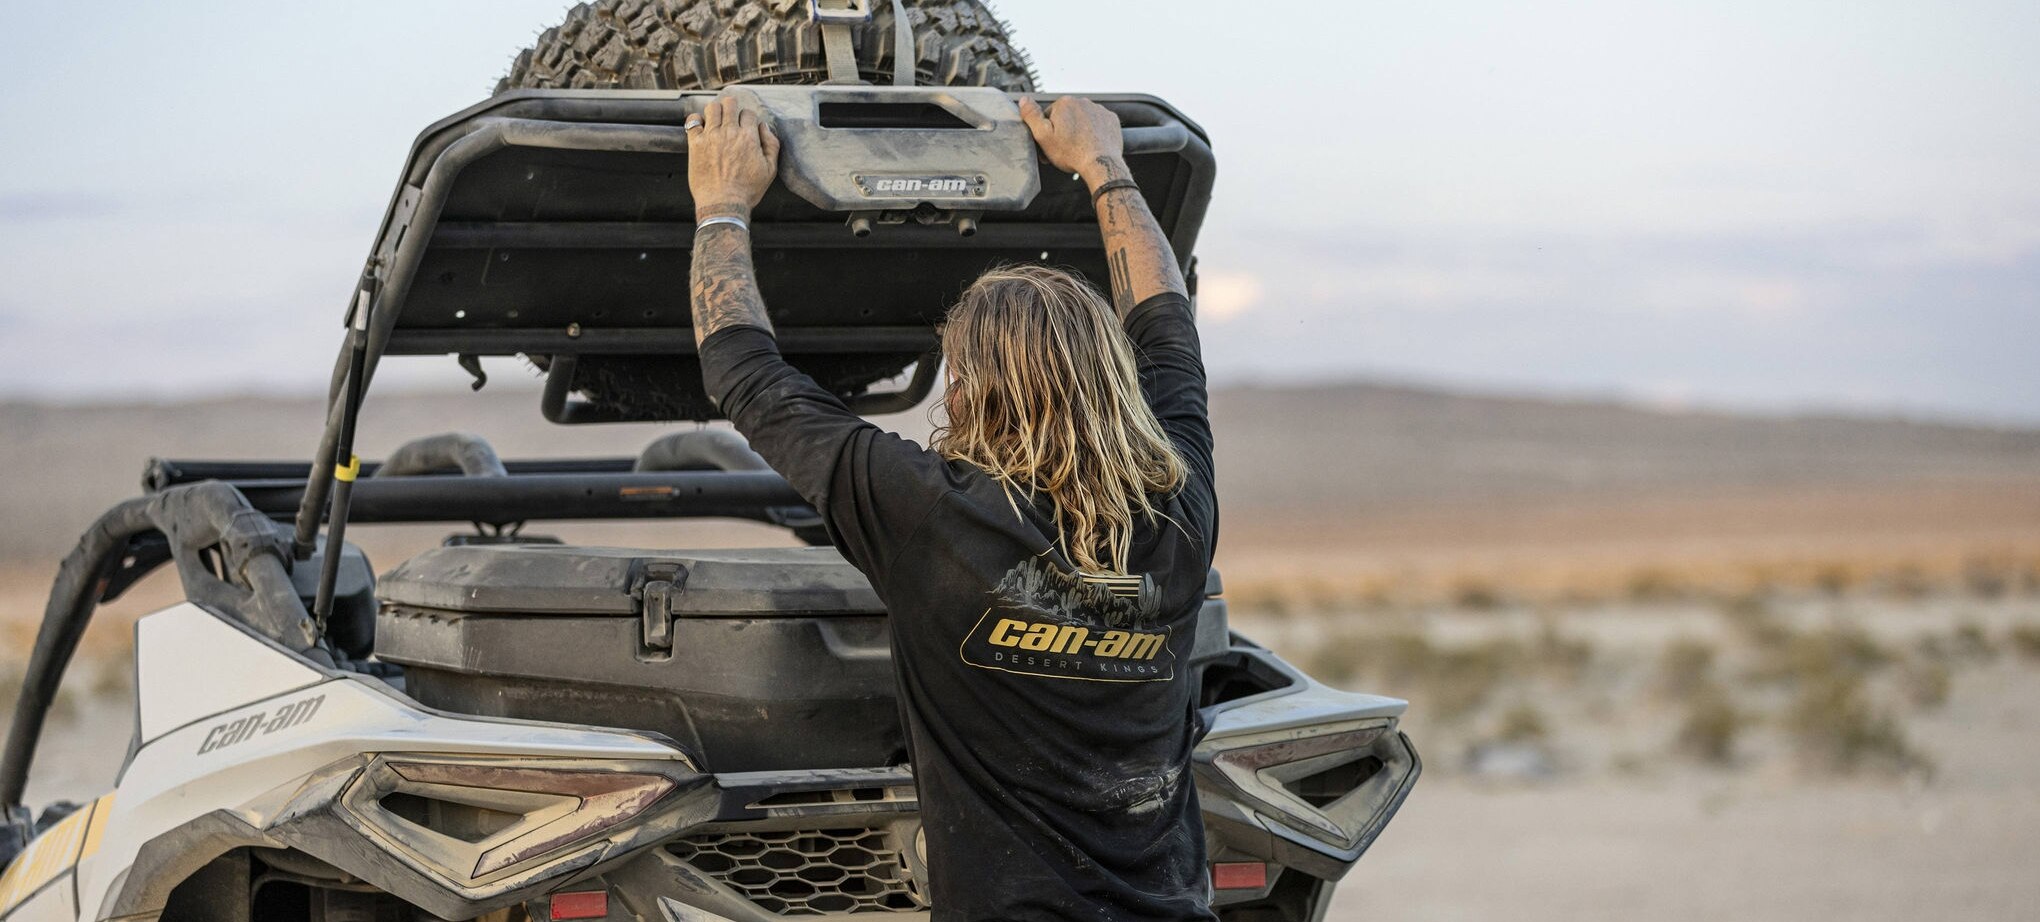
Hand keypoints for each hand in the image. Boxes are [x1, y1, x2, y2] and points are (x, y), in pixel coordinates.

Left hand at [687, 94, 780, 221]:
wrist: (723, 204)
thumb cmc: (747, 190)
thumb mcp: (770, 170)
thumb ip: (771, 145)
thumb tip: (764, 127)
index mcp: (749, 137)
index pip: (748, 113)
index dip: (747, 118)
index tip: (745, 126)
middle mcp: (729, 132)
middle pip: (730, 104)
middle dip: (731, 107)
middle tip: (730, 115)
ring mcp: (711, 136)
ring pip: (712, 108)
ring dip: (715, 110)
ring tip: (715, 119)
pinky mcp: (696, 144)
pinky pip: (693, 121)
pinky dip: (696, 119)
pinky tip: (701, 126)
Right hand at [1019, 96, 1125, 189]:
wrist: (1101, 164)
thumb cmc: (1073, 153)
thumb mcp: (1043, 136)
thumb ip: (1031, 116)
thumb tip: (1024, 100)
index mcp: (1064, 103)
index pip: (1049, 115)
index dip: (1047, 132)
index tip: (1050, 144)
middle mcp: (1083, 102)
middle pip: (1066, 117)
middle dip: (1064, 131)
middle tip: (1064, 149)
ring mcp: (1098, 110)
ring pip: (1082, 120)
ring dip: (1079, 131)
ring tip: (1078, 148)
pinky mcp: (1110, 119)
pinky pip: (1098, 124)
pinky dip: (1094, 132)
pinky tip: (1090, 145)